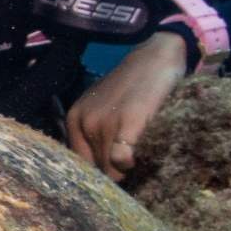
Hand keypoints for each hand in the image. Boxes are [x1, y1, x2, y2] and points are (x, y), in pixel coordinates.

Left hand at [66, 32, 188, 180]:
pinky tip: (141, 156)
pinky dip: (131, 164)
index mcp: (75, 119)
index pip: (78, 164)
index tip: (112, 175)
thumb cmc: (133, 84)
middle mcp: (84, 122)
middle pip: (95, 170)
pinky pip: (121, 159)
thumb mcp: (103, 105)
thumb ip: (95, 132)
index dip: (96, 175)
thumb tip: (101, 169)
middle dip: (112, 174)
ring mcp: (103, 122)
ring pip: (110, 169)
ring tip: (138, 161)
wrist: (156, 55)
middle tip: (130, 170)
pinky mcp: (126, 122)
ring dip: (125, 171)